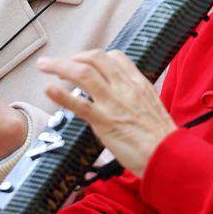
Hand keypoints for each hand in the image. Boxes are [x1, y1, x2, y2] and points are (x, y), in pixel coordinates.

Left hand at [36, 50, 175, 176]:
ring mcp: (114, 104)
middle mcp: (125, 88)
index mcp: (138, 83)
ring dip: (59, 66)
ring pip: (83, 74)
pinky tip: (48, 89)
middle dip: (72, 56)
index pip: (115, 57)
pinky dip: (61, 95)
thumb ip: (135, 97)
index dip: (94, 57)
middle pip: (95, 58)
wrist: (169, 156)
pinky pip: (80, 104)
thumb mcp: (152, 106)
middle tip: (57, 64)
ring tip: (44, 66)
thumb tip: (121, 96)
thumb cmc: (161, 138)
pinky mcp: (105, 122)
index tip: (82, 63)